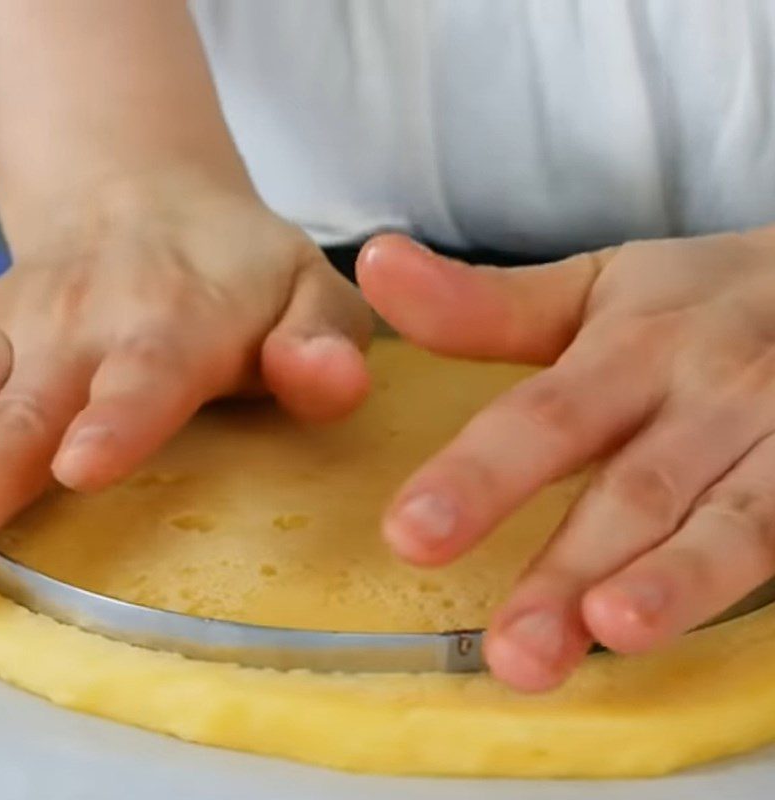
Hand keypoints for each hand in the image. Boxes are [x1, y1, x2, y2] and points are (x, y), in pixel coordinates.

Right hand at [0, 174, 371, 537]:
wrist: (146, 200)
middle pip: (24, 404)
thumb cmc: (243, 272)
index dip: (115, 420)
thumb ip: (323, 345)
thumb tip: (326, 381)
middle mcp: (80, 324)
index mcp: (175, 322)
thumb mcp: (312, 294)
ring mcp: (13, 329)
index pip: (146, 376)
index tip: (82, 464)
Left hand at [358, 228, 774, 691]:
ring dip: (674, 586)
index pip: (544, 417)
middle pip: (632, 487)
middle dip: (570, 568)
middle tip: (510, 650)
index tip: (410, 534)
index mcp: (633, 347)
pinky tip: (693, 629)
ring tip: (612, 634)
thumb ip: (484, 302)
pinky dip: (741, 587)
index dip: (479, 477)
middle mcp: (707, 395)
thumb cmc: (692, 303)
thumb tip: (374, 263)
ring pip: (729, 523)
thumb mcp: (594, 289)